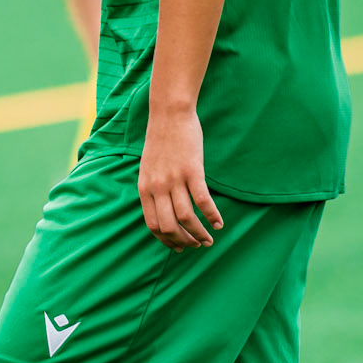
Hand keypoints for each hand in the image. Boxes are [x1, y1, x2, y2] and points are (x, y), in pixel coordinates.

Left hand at [138, 106, 223, 250]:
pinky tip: (218, 223)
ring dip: (198, 234)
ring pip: (186, 217)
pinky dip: (212, 215)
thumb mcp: (148, 167)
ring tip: (208, 240)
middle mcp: (157, 187)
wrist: (169, 114)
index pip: (153, 225)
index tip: (178, 248)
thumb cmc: (161, 140)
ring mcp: (174, 179)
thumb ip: (153, 188)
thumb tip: (162, 208)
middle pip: (169, 226)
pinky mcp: (192, 170)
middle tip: (196, 246)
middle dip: (184, 241)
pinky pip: (202, 200)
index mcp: (144, 188)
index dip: (166, 240)